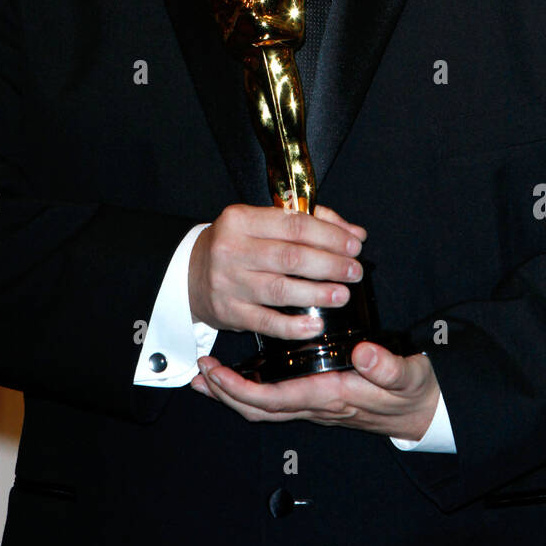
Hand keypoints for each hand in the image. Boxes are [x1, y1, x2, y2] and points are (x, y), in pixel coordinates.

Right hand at [188, 202, 366, 339]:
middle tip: (354, 271)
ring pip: (280, 290)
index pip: (294, 224)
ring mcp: (229, 283)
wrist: (190, 274)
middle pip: (290, 257)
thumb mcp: (263, 223)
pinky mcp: (229, 312)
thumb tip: (355, 233)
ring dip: (317, 293)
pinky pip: (266, 322)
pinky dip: (293, 326)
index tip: (354, 245)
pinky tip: (315, 324)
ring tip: (342, 294)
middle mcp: (231, 249)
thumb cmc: (236, 245)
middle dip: (330, 265)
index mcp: (241, 219)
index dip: (330, 236)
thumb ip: (310, 223)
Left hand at [191, 343, 440, 442]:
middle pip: (258, 409)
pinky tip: (241, 374)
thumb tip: (364, 354)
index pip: (275, 399)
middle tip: (198, 373)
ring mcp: (315, 404)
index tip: (216, 373)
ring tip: (207, 376)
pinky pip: (276, 399)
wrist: (425, 412)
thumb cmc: (413, 391)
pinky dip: (252, 389)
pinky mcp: (317, 397)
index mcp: (330, 396)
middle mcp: (316, 405)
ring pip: (263, 407)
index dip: (240, 389)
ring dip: (233, 393)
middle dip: (225, 394)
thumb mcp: (407, 376)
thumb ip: (387, 366)